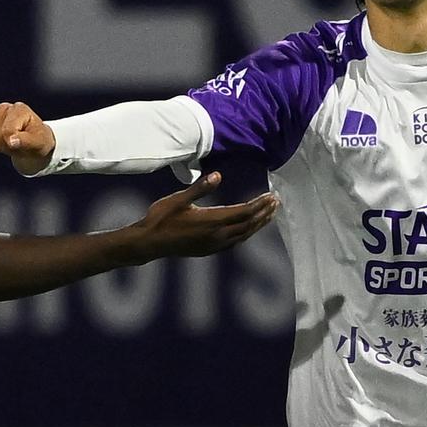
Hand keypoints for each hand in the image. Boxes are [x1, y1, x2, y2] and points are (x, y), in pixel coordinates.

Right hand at [0, 102, 57, 175]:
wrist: (34, 143)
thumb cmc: (38, 141)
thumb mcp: (38, 143)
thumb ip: (26, 141)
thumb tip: (11, 140)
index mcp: (19, 109)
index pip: (7, 132)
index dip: (13, 143)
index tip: (24, 144)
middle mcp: (4, 108)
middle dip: (6, 145)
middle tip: (18, 144)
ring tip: (11, 142)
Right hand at [126, 173, 278, 258]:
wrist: (150, 242)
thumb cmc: (161, 217)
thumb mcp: (179, 199)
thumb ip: (200, 188)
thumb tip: (218, 175)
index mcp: (212, 221)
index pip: (243, 212)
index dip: (259, 204)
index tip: (271, 196)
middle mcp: (217, 235)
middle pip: (248, 224)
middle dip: (263, 213)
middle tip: (276, 203)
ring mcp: (214, 245)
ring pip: (244, 235)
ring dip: (258, 224)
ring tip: (269, 215)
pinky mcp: (209, 250)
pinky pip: (235, 242)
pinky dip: (246, 233)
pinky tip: (249, 229)